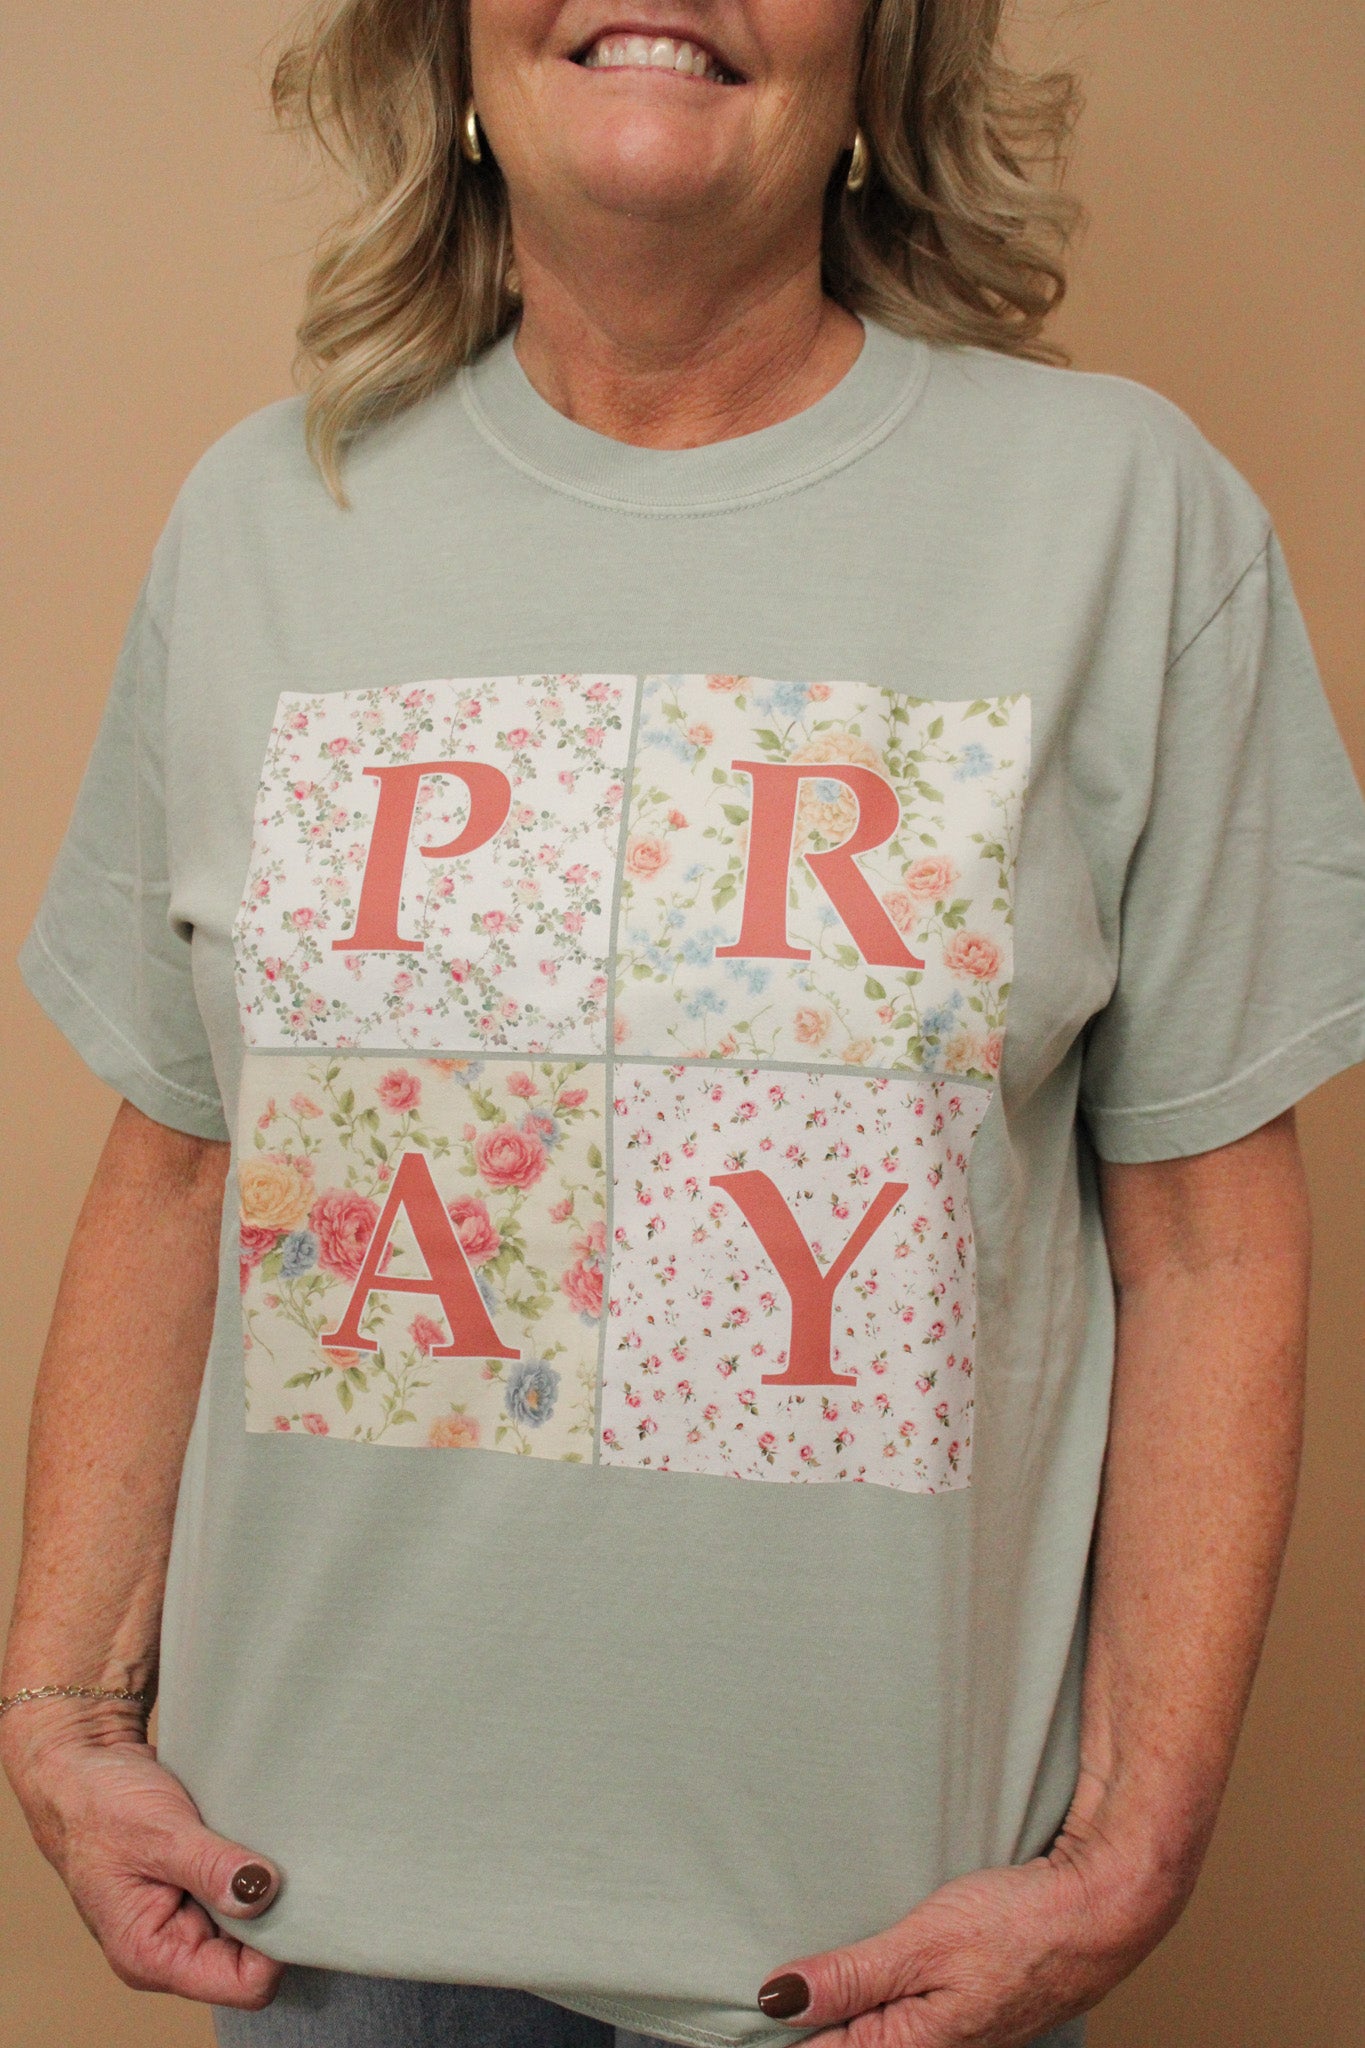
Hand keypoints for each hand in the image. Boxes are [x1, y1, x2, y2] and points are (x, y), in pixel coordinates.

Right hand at [1, 1695, 283, 2008]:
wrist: (83, 1767)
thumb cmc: (100, 1807)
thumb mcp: (157, 1834)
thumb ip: (210, 1867)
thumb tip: (263, 1892)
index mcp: (152, 1954)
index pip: (241, 1983)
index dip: (276, 1947)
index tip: (292, 1894)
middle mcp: (173, 1944)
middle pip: (255, 1954)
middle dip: (275, 1912)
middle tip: (290, 1860)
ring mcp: (188, 1916)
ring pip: (255, 1919)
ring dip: (267, 1885)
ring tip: (267, 1842)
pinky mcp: (200, 1886)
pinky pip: (245, 1889)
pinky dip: (256, 1866)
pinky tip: (260, 1835)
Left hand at [755, 1819, 1184, 2047]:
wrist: (1104, 1911)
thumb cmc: (1022, 1924)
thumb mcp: (924, 1942)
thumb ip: (852, 1975)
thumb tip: (780, 1999)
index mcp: (913, 2047)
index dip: (785, 2032)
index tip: (744, 2012)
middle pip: (852, 2044)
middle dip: (813, 2022)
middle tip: (771, 1989)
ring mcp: (956, 2034)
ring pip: (880, 2032)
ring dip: (844, 2011)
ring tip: (803, 1984)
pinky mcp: (971, 2013)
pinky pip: (906, 2018)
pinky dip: (877, 2001)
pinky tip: (864, 1977)